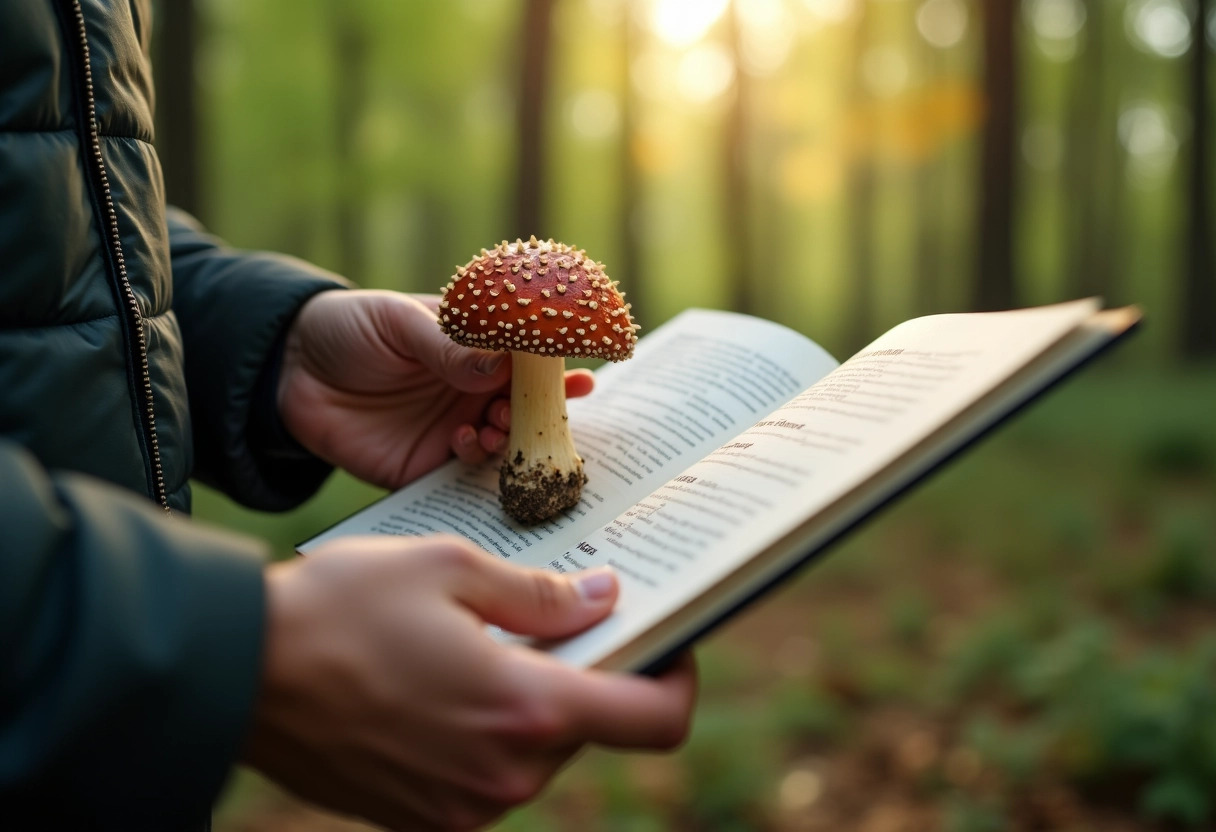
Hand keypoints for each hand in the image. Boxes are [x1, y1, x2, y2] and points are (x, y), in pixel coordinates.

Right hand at [245, 536, 696, 830]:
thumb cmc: (341, 605)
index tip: (669, 639)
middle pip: (590, 729)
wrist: (237, 672)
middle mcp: (503, 776)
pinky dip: (489, 731)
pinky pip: (488, 775)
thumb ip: (543, 595)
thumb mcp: (450, 569)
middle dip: (588, 675)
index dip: (678, 678)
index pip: (654, 721)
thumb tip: (606, 597)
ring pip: (539, 753)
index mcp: (525, 709)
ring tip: (483, 644)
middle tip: (556, 618)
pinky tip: (445, 683)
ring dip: (533, 701)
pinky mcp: (421, 819)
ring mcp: (460, 808)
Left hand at [277, 290, 593, 487]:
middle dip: (541, 415)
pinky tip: (463, 443)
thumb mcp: (398, 322)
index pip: (527, 365)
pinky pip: (461, 477)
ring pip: (501, 447)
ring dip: (510, 439)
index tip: (583, 378)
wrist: (287, 371)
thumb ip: (448, 346)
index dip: (557, 373)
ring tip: (500, 426)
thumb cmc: (350, 328)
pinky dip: (474, 462)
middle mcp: (471, 396)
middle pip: (525, 412)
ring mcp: (450, 432)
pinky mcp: (423, 467)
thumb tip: (501, 364)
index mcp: (474, 353)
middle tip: (539, 412)